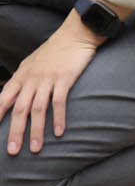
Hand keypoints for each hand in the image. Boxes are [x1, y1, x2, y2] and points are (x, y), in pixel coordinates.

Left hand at [0, 17, 99, 154]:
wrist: (75, 34)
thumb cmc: (54, 50)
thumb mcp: (31, 63)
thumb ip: (22, 80)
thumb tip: (11, 95)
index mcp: (21, 76)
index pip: (3, 99)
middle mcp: (31, 79)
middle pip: (19, 109)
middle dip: (15, 132)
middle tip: (13, 151)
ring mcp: (47, 79)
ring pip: (37, 109)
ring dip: (36, 131)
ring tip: (36, 149)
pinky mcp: (65, 78)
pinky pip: (59, 102)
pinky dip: (58, 118)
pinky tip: (59, 132)